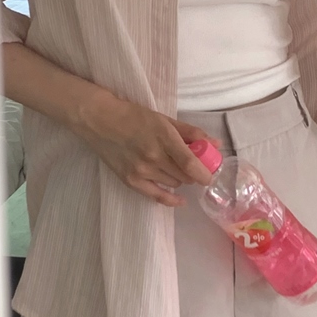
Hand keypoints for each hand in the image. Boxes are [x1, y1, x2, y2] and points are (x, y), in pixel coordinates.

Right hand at [72, 92, 218, 207]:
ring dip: (179, 177)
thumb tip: (216, 144)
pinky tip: (180, 199)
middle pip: (185, 176)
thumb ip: (191, 133)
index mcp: (163, 138)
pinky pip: (157, 197)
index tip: (212, 174)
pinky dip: (171, 199)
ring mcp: (141, 171)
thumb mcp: (164, 119)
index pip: (190, 164)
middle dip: (193, 172)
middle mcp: (153, 158)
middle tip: (192, 164)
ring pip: (174, 183)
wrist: (100, 121)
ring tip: (173, 166)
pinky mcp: (130, 181)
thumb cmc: (134, 116)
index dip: (205, 173)